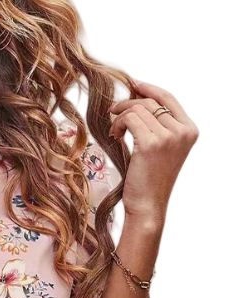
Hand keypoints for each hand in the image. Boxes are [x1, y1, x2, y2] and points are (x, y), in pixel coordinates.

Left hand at [108, 81, 198, 225]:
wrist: (148, 205)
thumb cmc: (149, 180)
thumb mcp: (160, 149)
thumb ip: (157, 126)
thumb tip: (137, 100)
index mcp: (190, 130)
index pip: (169, 98)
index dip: (150, 89)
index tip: (133, 86)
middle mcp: (183, 131)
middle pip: (150, 102)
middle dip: (128, 104)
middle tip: (112, 112)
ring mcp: (169, 136)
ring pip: (138, 109)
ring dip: (120, 116)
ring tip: (114, 131)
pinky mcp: (151, 143)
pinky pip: (129, 119)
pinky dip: (118, 124)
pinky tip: (114, 136)